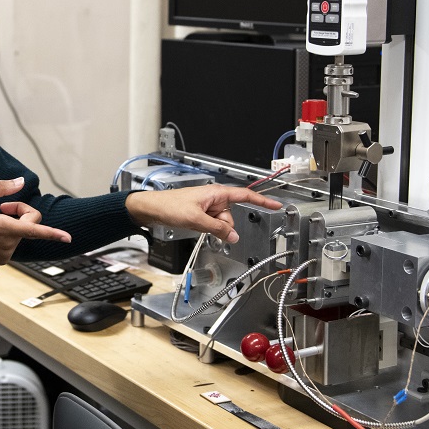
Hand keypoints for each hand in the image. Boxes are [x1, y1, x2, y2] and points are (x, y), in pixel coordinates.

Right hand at [0, 177, 70, 277]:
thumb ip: (1, 187)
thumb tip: (20, 181)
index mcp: (3, 228)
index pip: (34, 229)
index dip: (53, 233)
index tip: (68, 238)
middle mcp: (8, 244)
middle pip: (29, 224)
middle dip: (21, 212)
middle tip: (3, 206)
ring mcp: (6, 254)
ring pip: (21, 233)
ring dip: (12, 223)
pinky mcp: (2, 260)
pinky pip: (13, 242)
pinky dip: (7, 234)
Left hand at [125, 184, 282, 244]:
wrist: (152, 209)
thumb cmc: (170, 206)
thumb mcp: (196, 219)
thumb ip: (217, 228)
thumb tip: (232, 236)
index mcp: (217, 193)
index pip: (245, 195)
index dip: (262, 200)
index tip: (276, 205)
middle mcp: (214, 198)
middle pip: (231, 215)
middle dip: (224, 226)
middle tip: (207, 227)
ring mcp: (208, 206)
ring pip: (222, 223)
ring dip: (214, 229)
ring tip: (196, 225)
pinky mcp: (201, 214)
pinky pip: (212, 224)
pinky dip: (209, 229)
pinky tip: (197, 228)